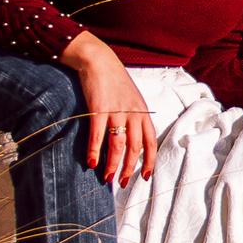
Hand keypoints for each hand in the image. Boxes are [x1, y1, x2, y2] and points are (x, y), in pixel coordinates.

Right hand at [65, 32, 155, 185]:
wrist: (99, 61)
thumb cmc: (115, 81)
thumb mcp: (132, 98)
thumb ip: (135, 117)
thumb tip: (133, 139)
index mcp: (143, 112)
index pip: (150, 142)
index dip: (149, 161)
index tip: (145, 176)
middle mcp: (133, 113)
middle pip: (134, 148)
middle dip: (129, 168)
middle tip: (122, 182)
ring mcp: (116, 111)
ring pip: (117, 145)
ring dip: (112, 164)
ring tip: (107, 177)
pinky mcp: (98, 109)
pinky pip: (97, 135)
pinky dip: (94, 151)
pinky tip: (91, 162)